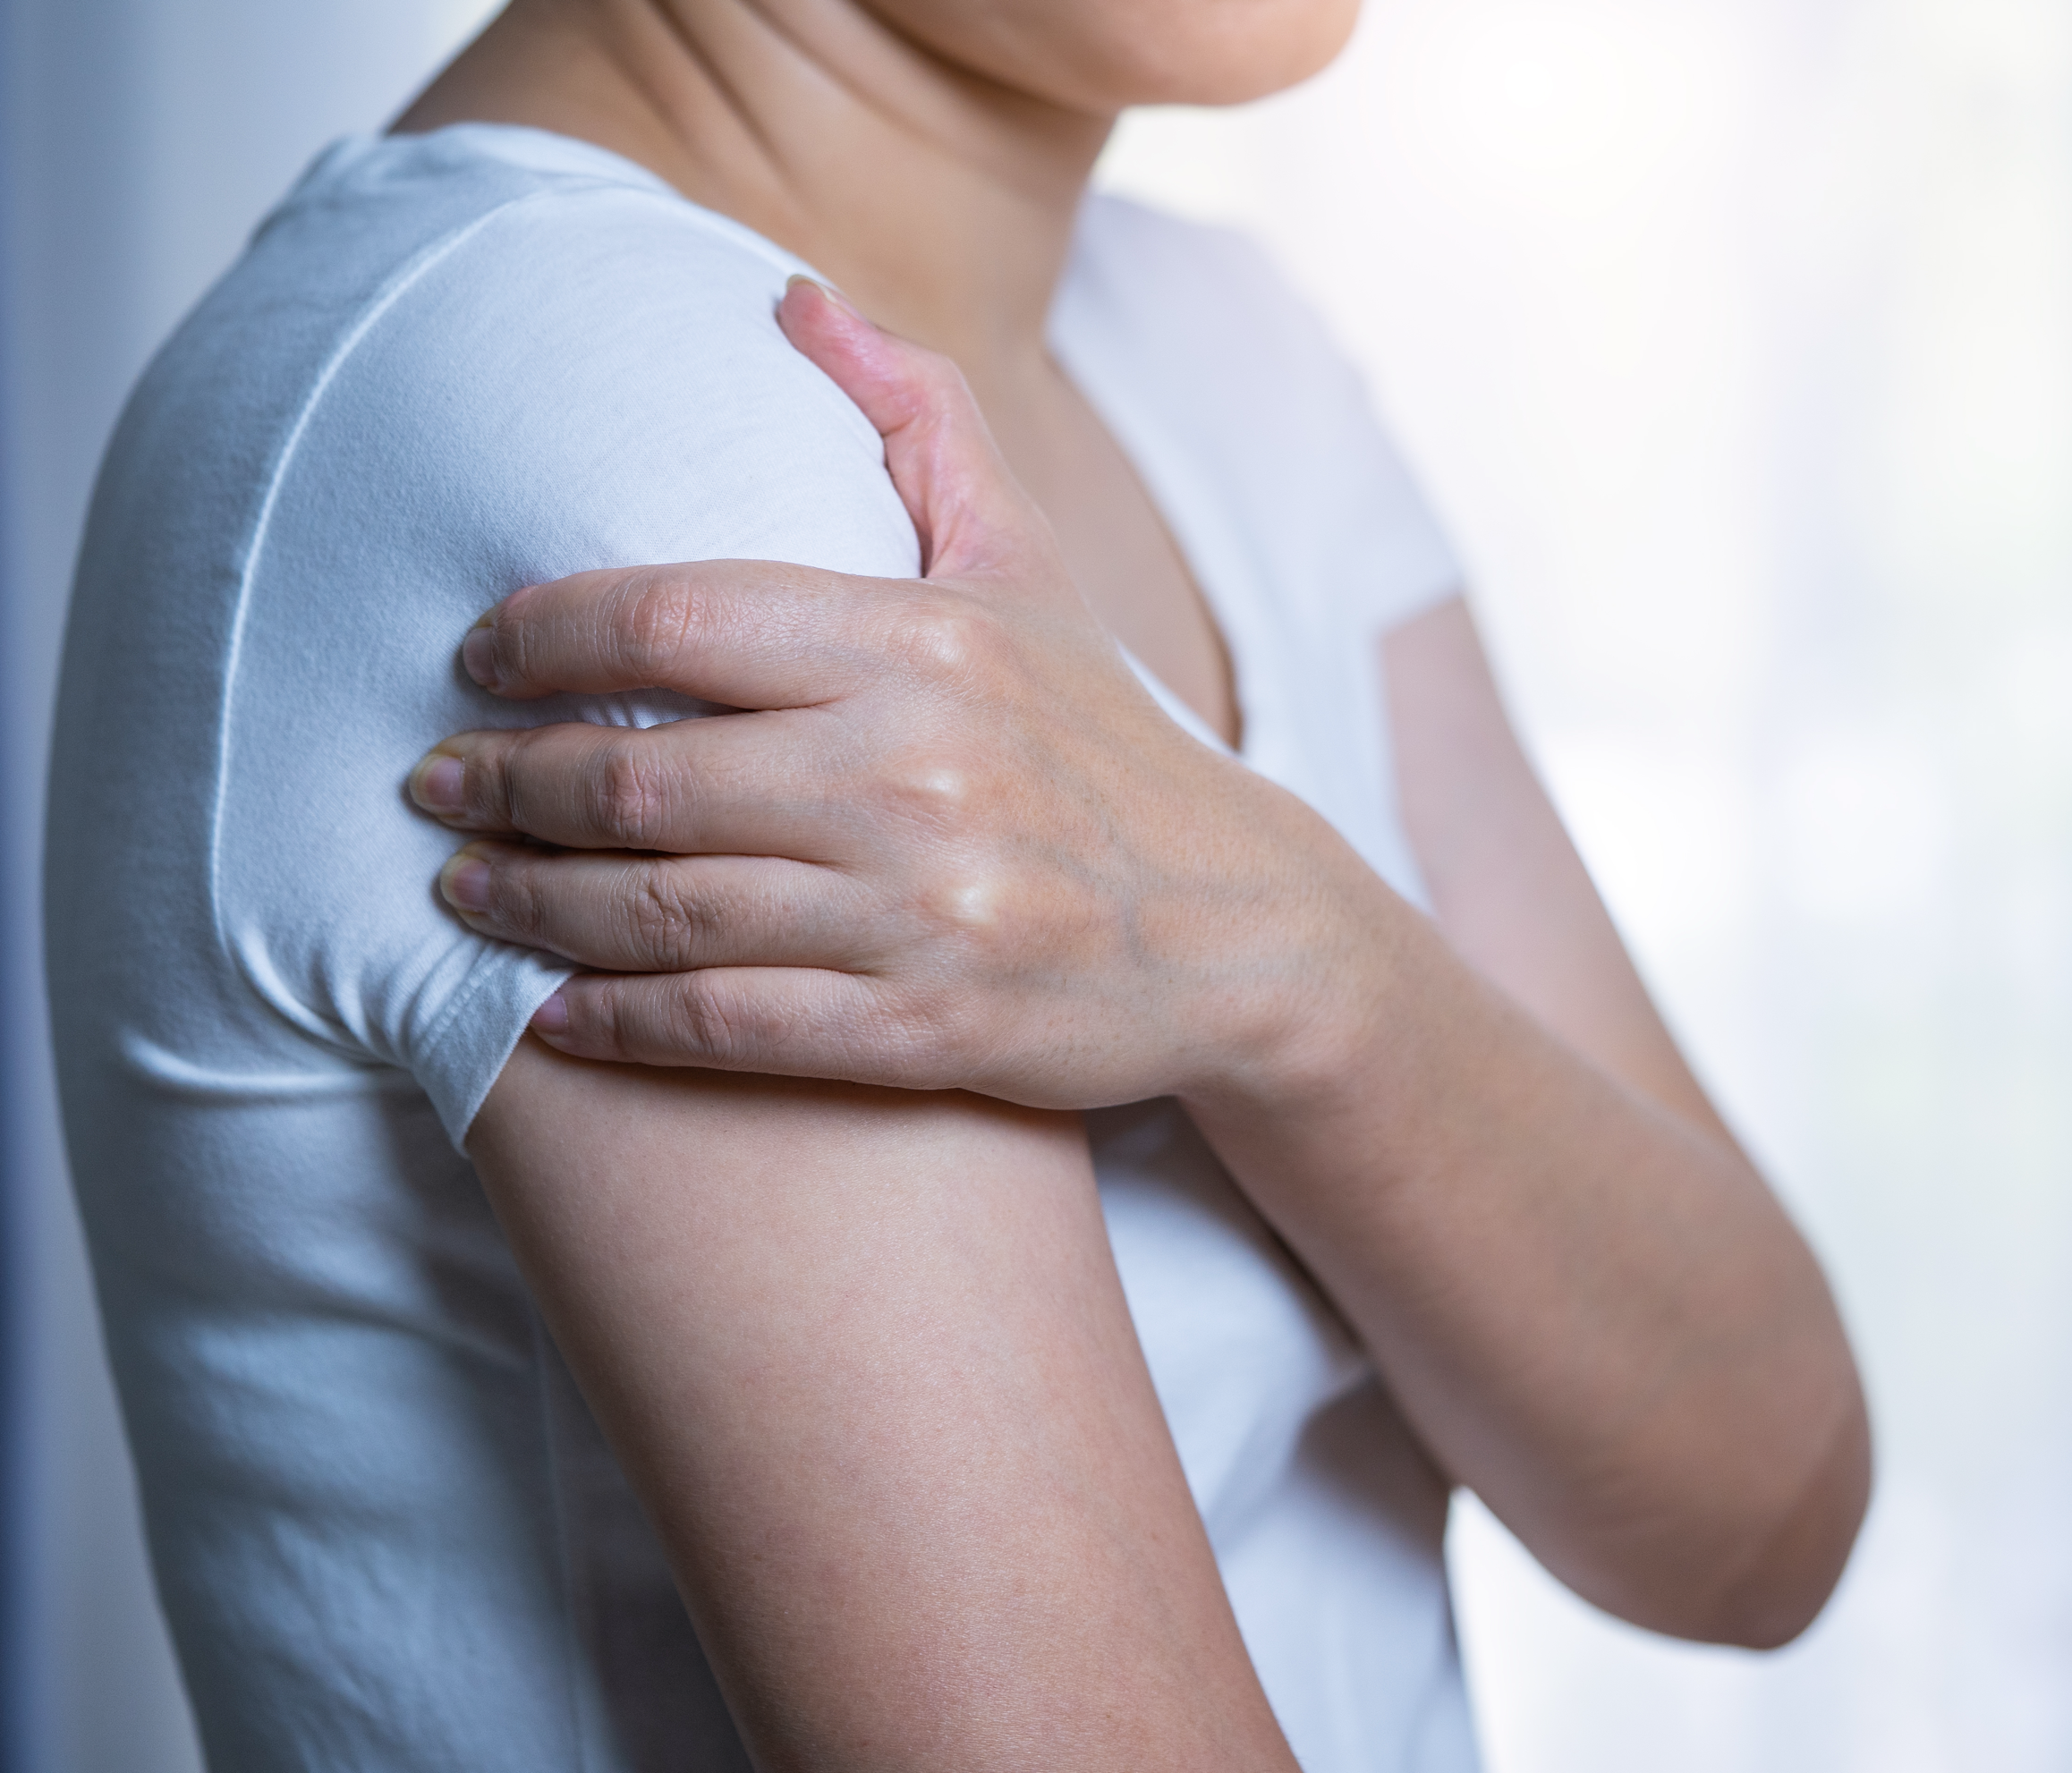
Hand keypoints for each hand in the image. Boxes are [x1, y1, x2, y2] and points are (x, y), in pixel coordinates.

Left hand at [408, 280, 1391, 1108]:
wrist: (1241, 928)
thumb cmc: (1104, 741)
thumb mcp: (1027, 564)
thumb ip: (914, 419)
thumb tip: (788, 299)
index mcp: (928, 639)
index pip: (673, 619)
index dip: (538, 637)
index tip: (473, 659)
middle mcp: (919, 770)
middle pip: (641, 772)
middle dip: (503, 779)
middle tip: (432, 780)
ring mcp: (924, 908)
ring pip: (664, 907)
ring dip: (530, 902)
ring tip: (461, 883)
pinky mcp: (928, 1028)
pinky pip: (729, 1023)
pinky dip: (619, 1021)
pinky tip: (552, 1012)